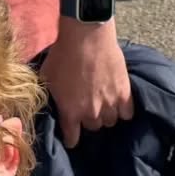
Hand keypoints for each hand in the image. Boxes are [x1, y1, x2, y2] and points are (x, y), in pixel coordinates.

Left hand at [40, 21, 133, 147]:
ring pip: (111, 121)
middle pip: (93, 127)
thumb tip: (50, 106)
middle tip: (89, 106)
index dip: (71, 137)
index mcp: (70, 113)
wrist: (86, 35)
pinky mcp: (124, 93)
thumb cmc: (62, 54)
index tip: (72, 133)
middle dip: (90, 119)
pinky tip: (119, 101)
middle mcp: (90, 113)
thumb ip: (51, 98)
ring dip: (107, 113)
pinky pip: (127, 113)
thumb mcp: (47, 78)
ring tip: (105, 102)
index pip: (72, 139)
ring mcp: (109, 104)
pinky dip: (123, 109)